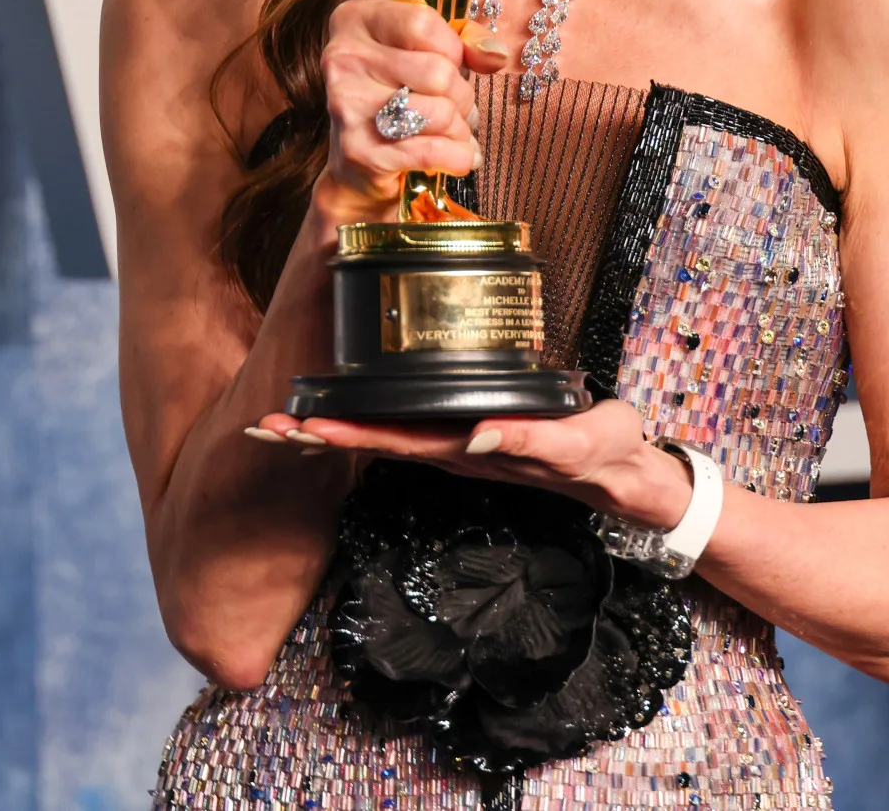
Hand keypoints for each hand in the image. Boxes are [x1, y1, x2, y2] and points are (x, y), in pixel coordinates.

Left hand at [243, 399, 695, 530]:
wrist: (628, 477)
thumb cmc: (608, 456)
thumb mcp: (581, 445)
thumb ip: (534, 439)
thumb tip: (478, 434)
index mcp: (471, 448)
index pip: (395, 438)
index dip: (344, 433)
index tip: (297, 426)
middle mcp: (455, 448)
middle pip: (373, 440)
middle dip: (317, 435)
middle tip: (260, 426)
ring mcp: (461, 444)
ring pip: (385, 435)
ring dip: (332, 429)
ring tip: (279, 421)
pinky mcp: (473, 433)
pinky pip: (410, 426)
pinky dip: (369, 420)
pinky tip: (341, 412)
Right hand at [312, 0, 509, 226]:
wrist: (355, 164)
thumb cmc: (395, 96)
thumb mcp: (421, 51)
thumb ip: (462, 41)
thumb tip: (495, 54)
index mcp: (354, 21)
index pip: (422, 22)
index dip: (453, 48)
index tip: (453, 64)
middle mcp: (342, 58)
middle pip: (437, 72)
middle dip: (462, 96)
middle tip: (458, 108)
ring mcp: (347, 105)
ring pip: (439, 113)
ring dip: (460, 129)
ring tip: (454, 133)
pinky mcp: (358, 150)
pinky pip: (432, 151)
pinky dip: (458, 158)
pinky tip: (459, 158)